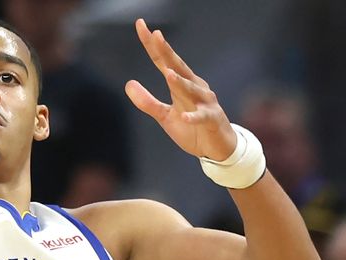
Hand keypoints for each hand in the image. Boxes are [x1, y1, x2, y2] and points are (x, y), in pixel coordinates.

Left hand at [125, 19, 236, 161]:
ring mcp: (205, 102)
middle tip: (155, 35)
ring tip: (168, 74)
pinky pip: (202, 117)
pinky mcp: (212, 119)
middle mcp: (195, 87)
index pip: (163, 61)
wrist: (217, 148)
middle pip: (177, 66)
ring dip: (180, 82)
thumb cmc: (192, 128)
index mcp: (181, 84)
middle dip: (167, 51)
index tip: (141, 26)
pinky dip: (194, 117)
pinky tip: (186, 116)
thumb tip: (128, 84)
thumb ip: (147, 102)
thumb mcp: (165, 116)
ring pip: (191, 89)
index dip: (152, 45)